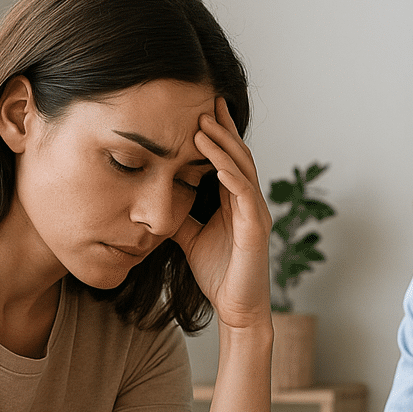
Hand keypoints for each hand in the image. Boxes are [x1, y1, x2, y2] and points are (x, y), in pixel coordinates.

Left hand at [171, 97, 272, 330]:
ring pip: (242, 171)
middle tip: (205, 102)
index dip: (217, 134)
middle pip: (238, 157)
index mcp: (235, 202)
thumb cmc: (218, 274)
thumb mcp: (189, 236)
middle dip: (222, 129)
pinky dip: (232, 177)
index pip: (228, 159)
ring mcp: (256, 215)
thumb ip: (179, 214)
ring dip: (223, 147)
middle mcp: (250, 203)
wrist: (237, 309)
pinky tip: (217, 163)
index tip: (200, 108)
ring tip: (203, 125)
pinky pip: (246, 197)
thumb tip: (156, 196)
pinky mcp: (256, 232)